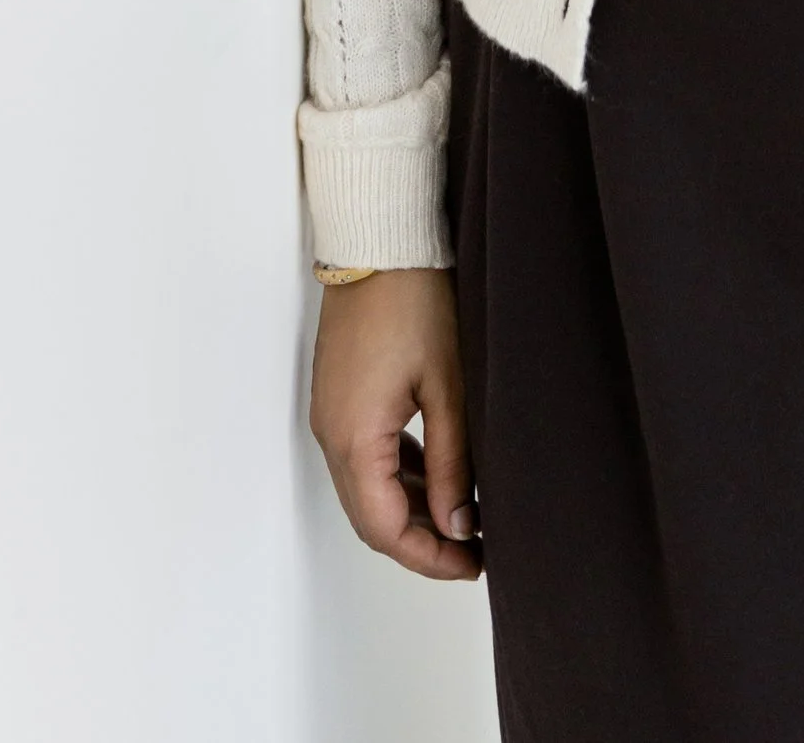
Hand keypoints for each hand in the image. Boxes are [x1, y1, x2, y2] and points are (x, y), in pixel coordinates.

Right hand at [310, 269, 481, 581]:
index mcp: (354, 438)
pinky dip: (398, 476)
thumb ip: (453, 462)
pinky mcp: (340, 396)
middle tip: (472, 551)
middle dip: (421, 540)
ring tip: (463, 517)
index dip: (428, 556)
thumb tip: (459, 523)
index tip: (470, 564)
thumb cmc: (413, 300)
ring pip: (367, 488)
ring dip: (410, 509)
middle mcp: (331, 433)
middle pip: (371, 515)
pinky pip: (365, 456)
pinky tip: (437, 475)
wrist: (380, 240)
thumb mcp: (447, 387)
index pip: (384, 528)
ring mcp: (331, 414)